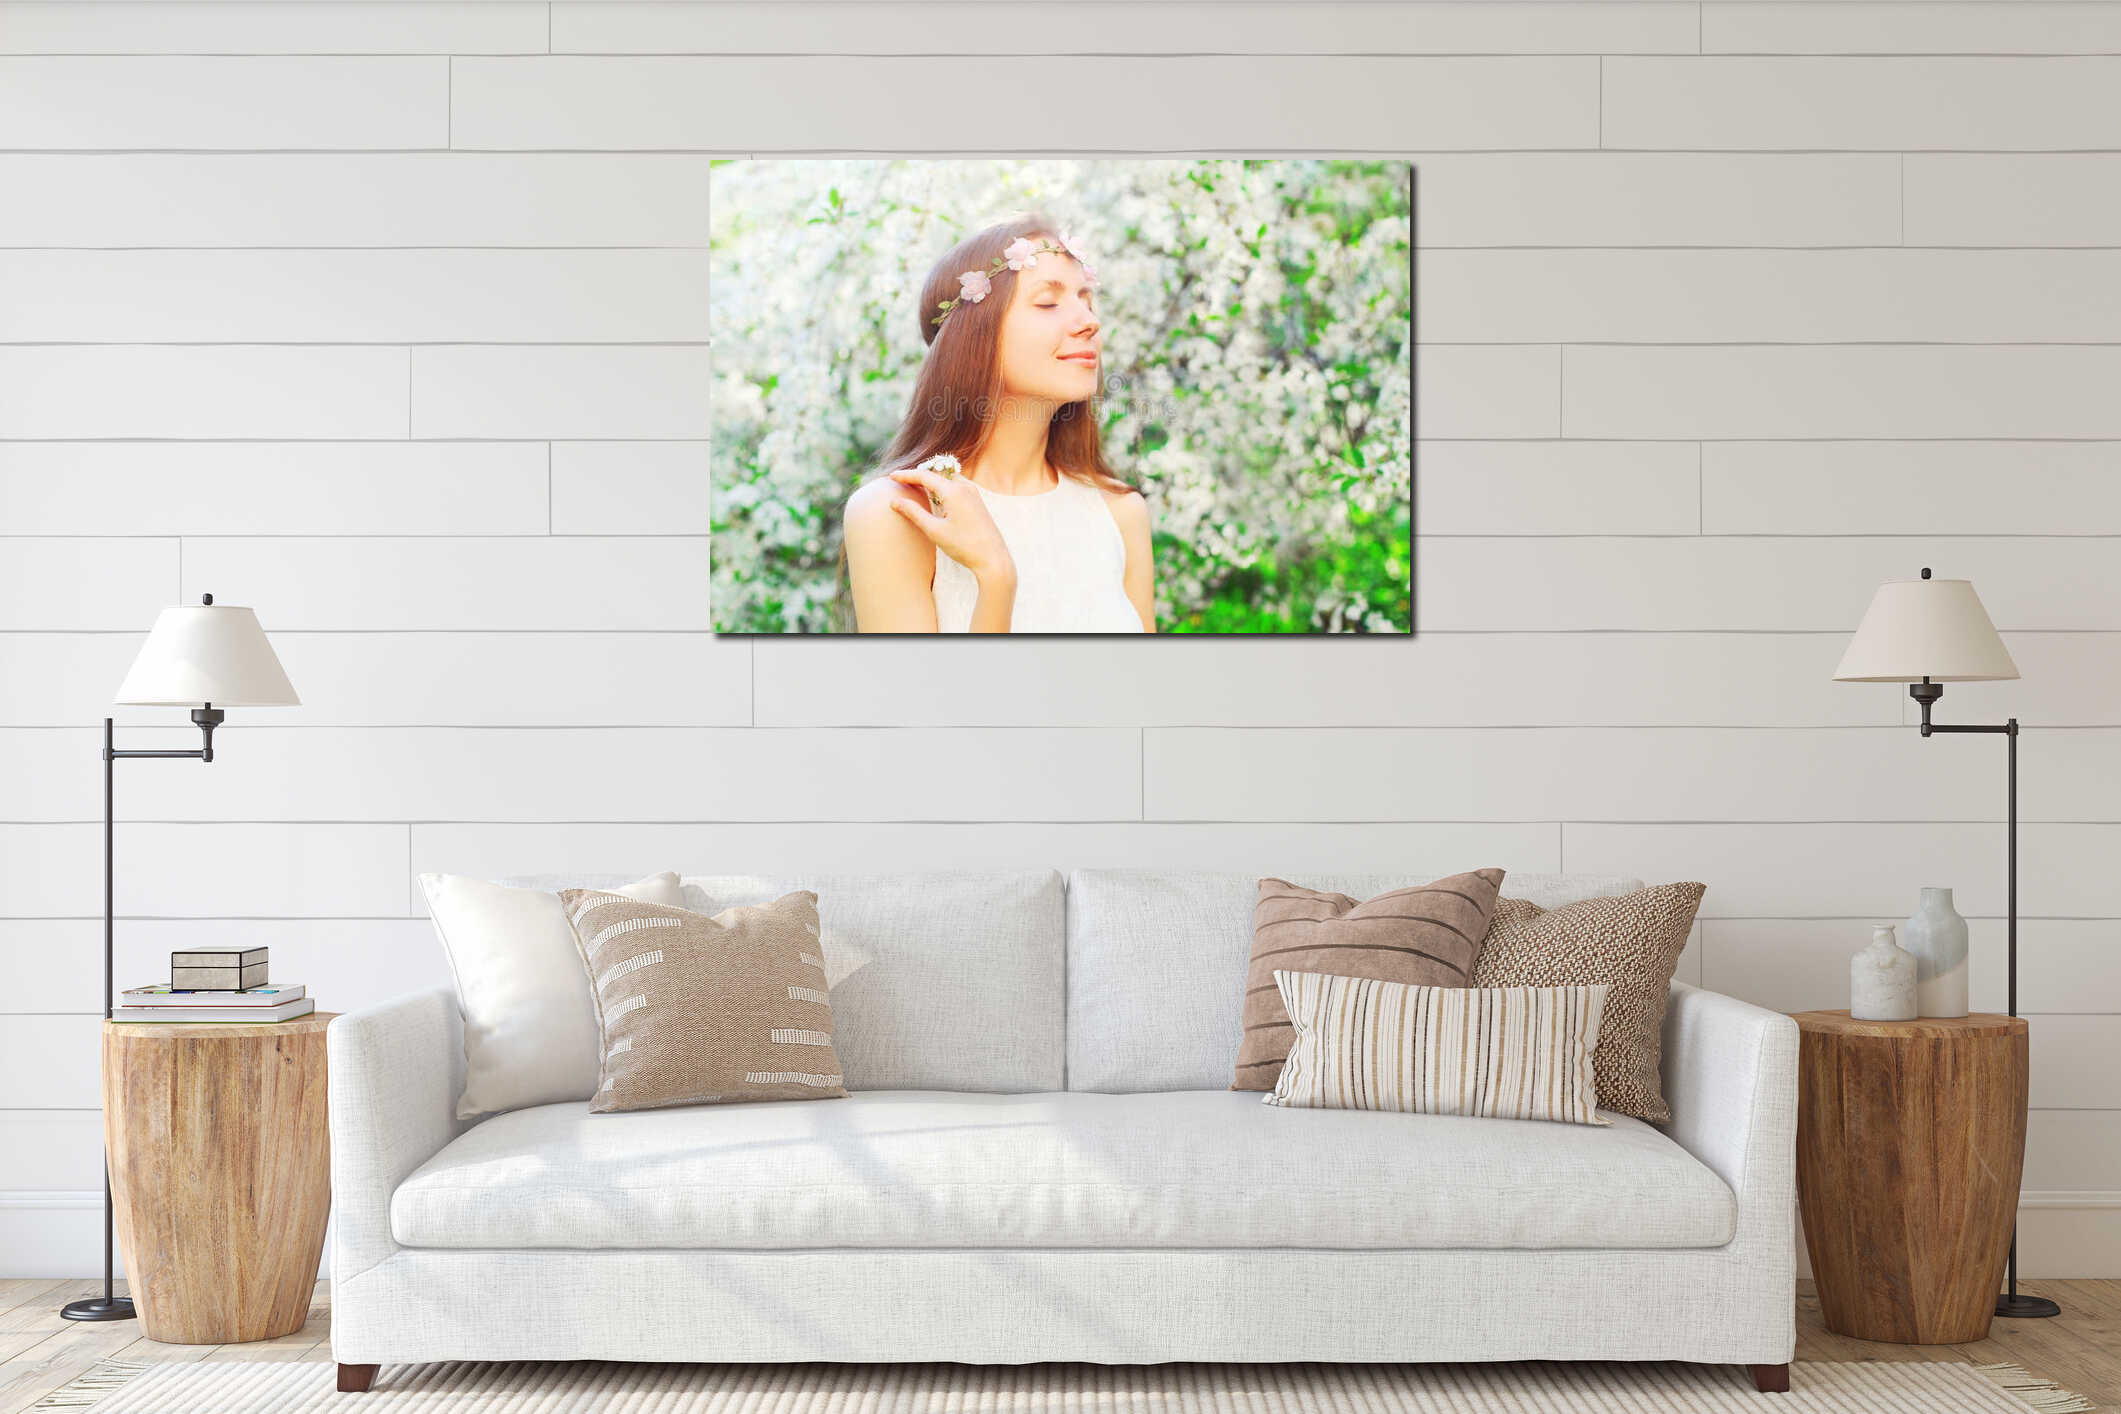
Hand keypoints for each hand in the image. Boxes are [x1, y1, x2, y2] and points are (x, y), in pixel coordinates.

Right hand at [886, 466, 1015, 585]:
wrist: (993, 559)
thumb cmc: (964, 546)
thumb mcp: (934, 530)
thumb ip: (914, 513)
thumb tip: (895, 501)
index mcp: (954, 491)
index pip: (925, 476)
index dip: (906, 475)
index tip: (891, 476)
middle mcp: (965, 487)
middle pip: (937, 474)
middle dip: (918, 475)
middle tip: (901, 479)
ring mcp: (974, 493)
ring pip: (948, 478)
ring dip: (931, 480)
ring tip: (915, 485)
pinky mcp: (978, 501)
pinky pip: (957, 486)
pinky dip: (943, 486)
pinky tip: (936, 496)